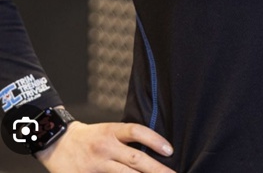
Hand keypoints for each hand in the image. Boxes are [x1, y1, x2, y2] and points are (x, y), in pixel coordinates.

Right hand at [35, 120, 174, 172]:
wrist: (56, 142)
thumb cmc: (87, 137)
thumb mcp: (106, 131)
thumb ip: (124, 141)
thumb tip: (149, 154)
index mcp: (111, 132)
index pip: (136, 132)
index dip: (154, 140)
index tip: (170, 150)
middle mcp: (105, 147)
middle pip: (135, 159)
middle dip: (157, 170)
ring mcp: (95, 165)